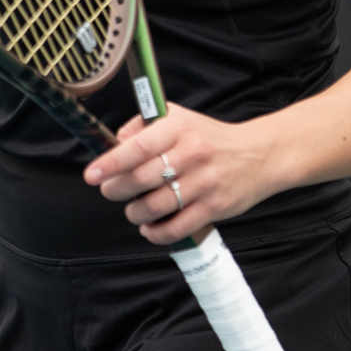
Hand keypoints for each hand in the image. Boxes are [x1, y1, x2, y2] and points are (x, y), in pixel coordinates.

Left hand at [82, 104, 281, 245]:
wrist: (258, 155)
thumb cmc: (209, 138)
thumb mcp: (178, 118)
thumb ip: (144, 126)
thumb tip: (116, 142)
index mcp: (178, 129)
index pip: (138, 146)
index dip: (111, 162)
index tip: (92, 174)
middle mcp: (191, 154)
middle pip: (141, 179)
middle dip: (116, 190)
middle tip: (110, 190)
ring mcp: (204, 183)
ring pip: (155, 206)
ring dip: (134, 213)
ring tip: (133, 209)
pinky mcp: (214, 207)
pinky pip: (176, 228)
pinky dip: (156, 233)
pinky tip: (150, 227)